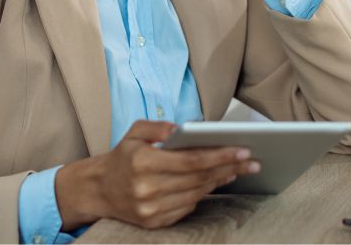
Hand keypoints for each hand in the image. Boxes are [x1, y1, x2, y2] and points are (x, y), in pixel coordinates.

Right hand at [54, 120, 259, 229]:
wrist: (99, 190)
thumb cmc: (122, 157)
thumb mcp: (134, 132)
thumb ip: (157, 127)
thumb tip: (181, 128)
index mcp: (143, 163)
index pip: (191, 160)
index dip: (220, 155)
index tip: (243, 150)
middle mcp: (147, 189)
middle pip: (199, 178)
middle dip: (229, 168)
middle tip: (251, 161)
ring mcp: (151, 209)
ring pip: (196, 194)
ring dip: (220, 181)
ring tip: (237, 169)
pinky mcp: (154, 222)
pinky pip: (187, 208)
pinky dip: (203, 194)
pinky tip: (215, 182)